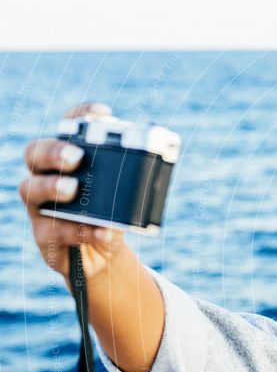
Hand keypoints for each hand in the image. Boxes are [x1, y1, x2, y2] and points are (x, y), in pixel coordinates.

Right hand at [19, 102, 125, 288]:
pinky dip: (81, 230)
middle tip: (76, 156)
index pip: (67, 128)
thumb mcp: (125, 201)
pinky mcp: (44, 234)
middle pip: (36, 153)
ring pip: (31, 189)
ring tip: (73, 189)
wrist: (101, 256)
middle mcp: (47, 176)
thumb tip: (150, 175)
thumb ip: (131, 187)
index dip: (80, 116)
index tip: (103, 114)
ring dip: (53, 187)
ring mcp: (41, 205)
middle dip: (54, 151)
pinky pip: (56, 230)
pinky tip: (101, 231)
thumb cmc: (111, 218)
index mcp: (68, 159)